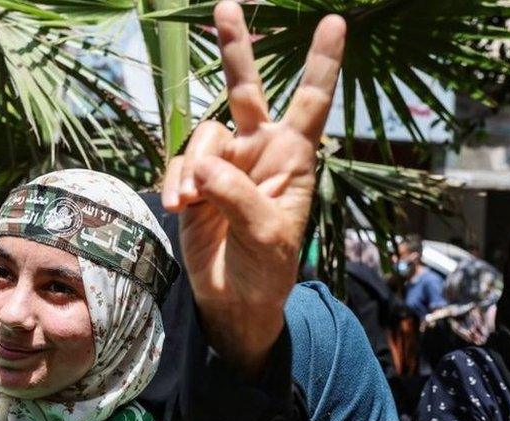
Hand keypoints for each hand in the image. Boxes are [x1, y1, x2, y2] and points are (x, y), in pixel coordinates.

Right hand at [162, 2, 344, 377]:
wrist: (232, 301)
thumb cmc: (267, 270)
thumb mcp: (267, 235)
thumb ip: (237, 195)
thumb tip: (204, 165)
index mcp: (293, 158)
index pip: (311, 102)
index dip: (321, 63)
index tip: (333, 22)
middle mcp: (259, 152)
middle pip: (247, 90)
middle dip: (237, 48)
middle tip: (226, 5)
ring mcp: (224, 166)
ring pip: (202, 136)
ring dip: (193, 166)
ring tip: (191, 203)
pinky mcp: (195, 183)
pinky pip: (179, 165)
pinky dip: (175, 181)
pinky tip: (179, 205)